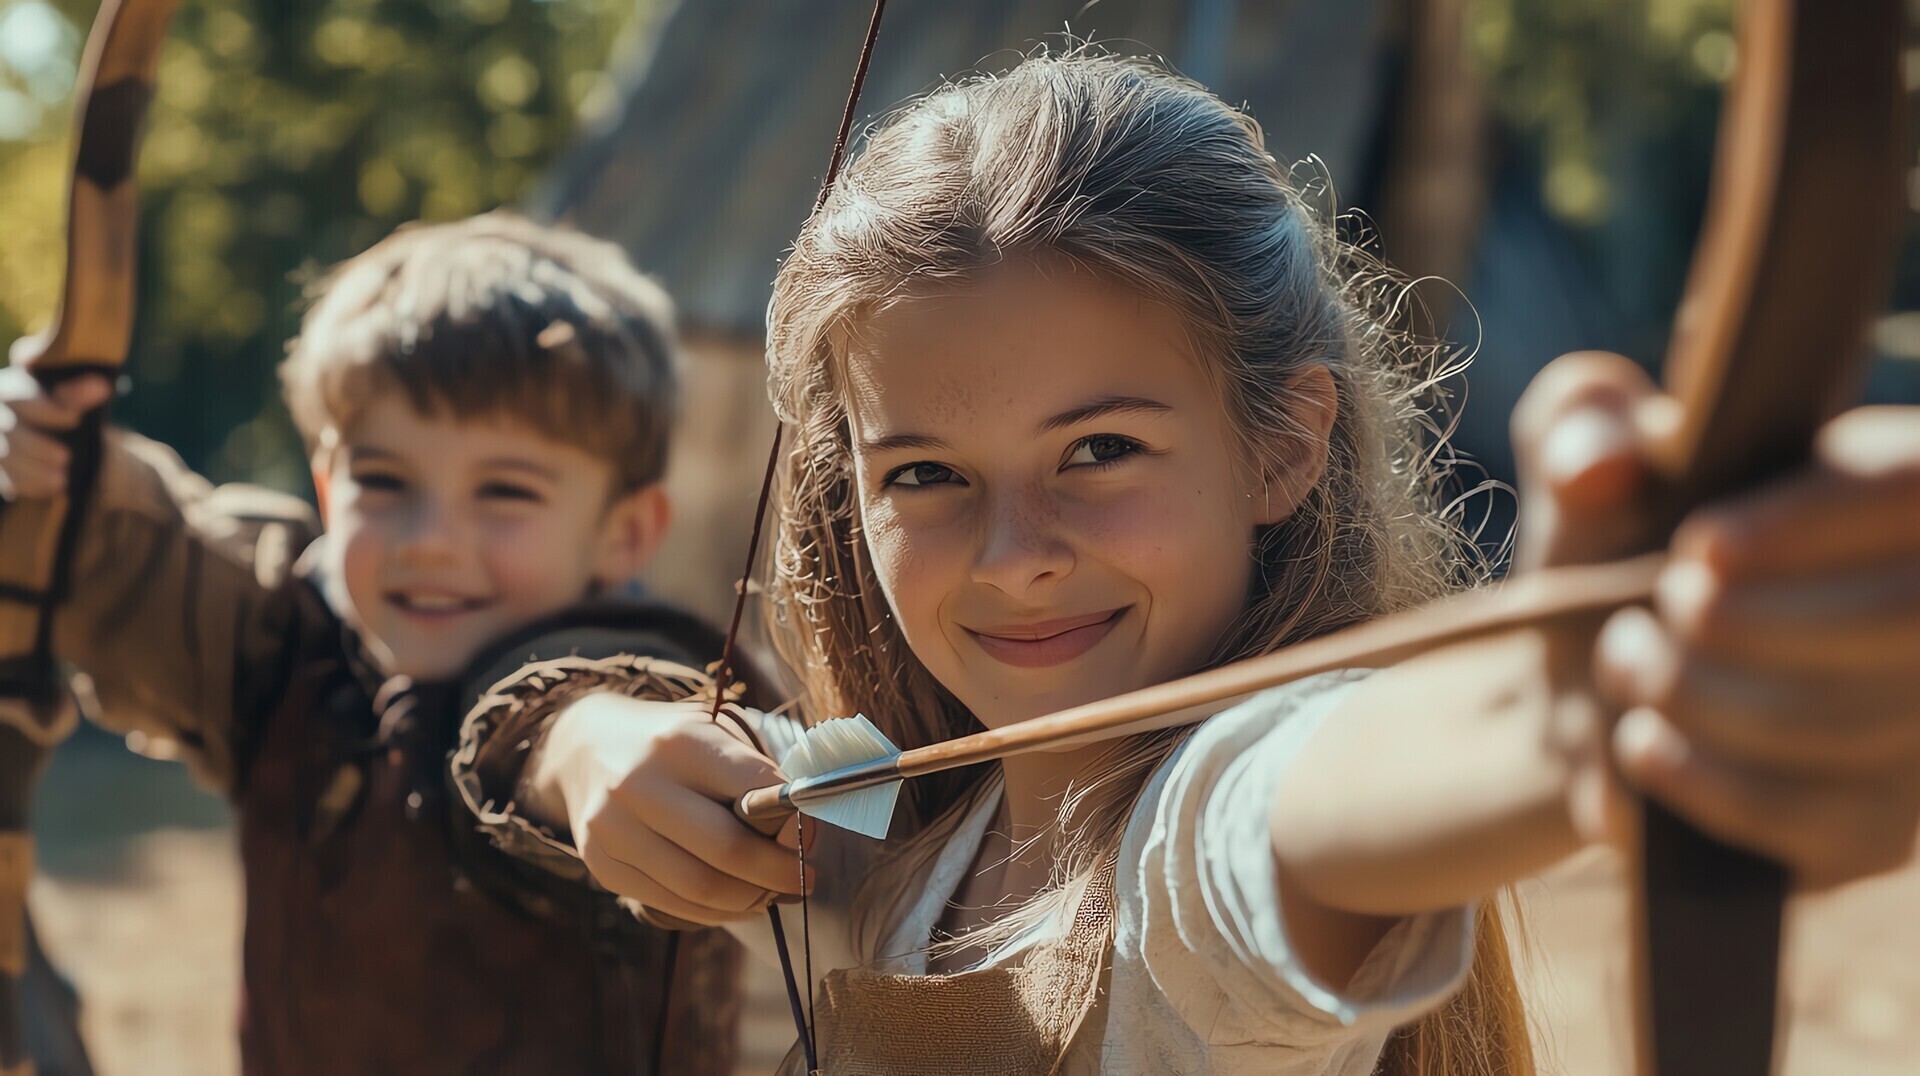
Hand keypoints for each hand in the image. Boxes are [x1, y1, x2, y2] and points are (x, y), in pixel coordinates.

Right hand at [0, 365, 112, 500]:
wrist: (60, 439)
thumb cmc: (64, 412)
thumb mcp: (72, 402)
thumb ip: (79, 395)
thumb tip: (101, 385)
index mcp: (12, 389)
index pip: (20, 398)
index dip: (46, 409)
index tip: (76, 418)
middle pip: (8, 429)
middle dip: (37, 446)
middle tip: (65, 457)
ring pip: (5, 457)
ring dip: (34, 470)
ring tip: (62, 479)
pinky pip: (7, 479)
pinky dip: (30, 484)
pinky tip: (51, 488)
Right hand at [530, 694, 808, 923]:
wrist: (586, 746)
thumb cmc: (671, 744)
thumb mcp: (713, 735)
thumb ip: (756, 778)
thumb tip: (801, 836)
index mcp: (680, 742)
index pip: (756, 791)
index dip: (794, 823)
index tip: (811, 837)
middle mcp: (639, 783)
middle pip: (727, 850)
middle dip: (778, 872)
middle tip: (803, 878)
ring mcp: (613, 828)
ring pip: (699, 888)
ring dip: (750, 898)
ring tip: (772, 892)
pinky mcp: (601, 864)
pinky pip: (671, 903)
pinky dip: (714, 911)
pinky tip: (736, 900)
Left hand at [1513, 352, 1919, 889]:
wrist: (1578, 689)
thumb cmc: (1609, 547)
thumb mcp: (1583, 461)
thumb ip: (1582, 423)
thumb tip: (1601, 465)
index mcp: (1902, 488)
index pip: (1917, 483)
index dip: (1816, 517)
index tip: (1699, 549)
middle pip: (1905, 610)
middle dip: (1741, 619)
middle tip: (1651, 616)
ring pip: (1846, 720)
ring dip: (1700, 694)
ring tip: (1627, 663)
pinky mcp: (1879, 831)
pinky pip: (1812, 818)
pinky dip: (1701, 779)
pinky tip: (1641, 743)